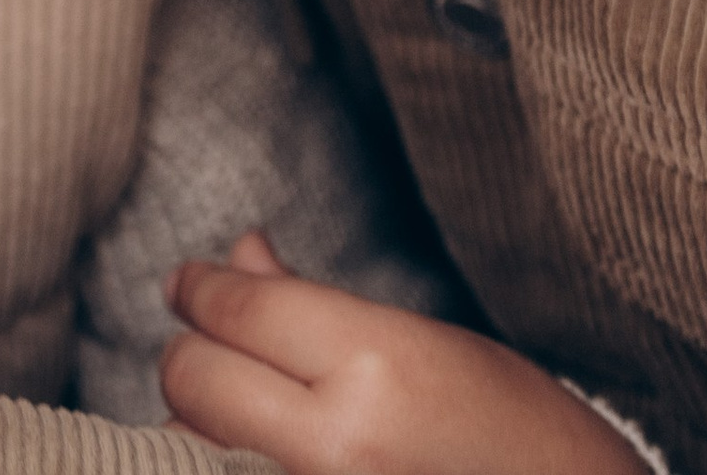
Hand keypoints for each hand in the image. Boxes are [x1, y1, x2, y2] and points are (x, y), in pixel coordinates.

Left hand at [163, 233, 645, 474]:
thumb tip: (236, 252)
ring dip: (197, 421)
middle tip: (214, 343)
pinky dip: (220, 462)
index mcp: (374, 367)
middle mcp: (337, 445)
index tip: (190, 283)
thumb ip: (310, 302)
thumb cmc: (519, 437)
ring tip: (239, 409)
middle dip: (193, 353)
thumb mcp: (426, 345)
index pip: (235, 311)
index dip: (199, 288)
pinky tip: (251, 452)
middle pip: (192, 378)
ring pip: (186, 444)